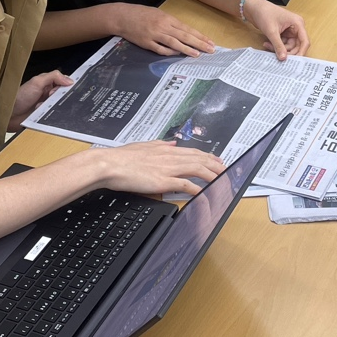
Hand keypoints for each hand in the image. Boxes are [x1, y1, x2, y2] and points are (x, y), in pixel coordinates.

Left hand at [10, 71, 72, 131]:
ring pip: (61, 106)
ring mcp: (48, 105)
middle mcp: (49, 93)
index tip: (65, 88)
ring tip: (43, 106)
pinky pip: (56, 116)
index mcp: (48, 83)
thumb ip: (53, 77)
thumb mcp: (37, 82)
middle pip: (64, 94)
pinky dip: (52, 115)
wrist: (9, 115)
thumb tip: (70, 80)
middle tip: (50, 97)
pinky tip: (43, 113)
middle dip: (60, 97)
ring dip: (54, 106)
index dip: (67, 85)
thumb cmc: (20, 97)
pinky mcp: (46, 116)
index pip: (64, 81)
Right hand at [87, 140, 224, 197]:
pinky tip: (204, 193)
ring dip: (212, 175)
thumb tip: (172, 143)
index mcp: (165, 149)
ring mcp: (167, 168)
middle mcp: (170, 156)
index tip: (218, 160)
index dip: (208, 156)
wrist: (109, 164)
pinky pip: (185, 185)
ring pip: (197, 169)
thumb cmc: (121, 158)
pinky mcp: (163, 180)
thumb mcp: (143, 146)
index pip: (193, 151)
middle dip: (216, 165)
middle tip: (227, 171)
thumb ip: (159, 144)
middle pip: (200, 159)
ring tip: (222, 181)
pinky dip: (197, 189)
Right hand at [115, 4, 215, 56]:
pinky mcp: (146, 43)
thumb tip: (183, 32)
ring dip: (187, 49)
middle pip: (184, 36)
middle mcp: (163, 26)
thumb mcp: (158, 13)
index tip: (210, 42)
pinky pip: (160, 49)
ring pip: (174, 43)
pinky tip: (177, 55)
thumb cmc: (141, 13)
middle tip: (210, 50)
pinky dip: (169, 52)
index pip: (187, 29)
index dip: (200, 36)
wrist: (122, 16)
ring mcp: (154, 35)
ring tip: (197, 54)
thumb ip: (170, 23)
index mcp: (167, 18)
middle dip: (199, 43)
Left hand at [241, 0, 308, 59]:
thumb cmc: (265, 13)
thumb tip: (283, 58)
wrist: (254, 8)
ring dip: (279, 48)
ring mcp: (289, 31)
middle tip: (278, 55)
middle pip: (297, 46)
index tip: (296, 62)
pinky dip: (276, 46)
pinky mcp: (283, 33)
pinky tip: (267, 43)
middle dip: (287, 51)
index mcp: (297, 23)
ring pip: (288, 46)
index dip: (301, 52)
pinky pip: (282, 44)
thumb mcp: (272, 32)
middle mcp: (296, 27)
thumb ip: (278, 46)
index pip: (304, 41)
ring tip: (267, 45)